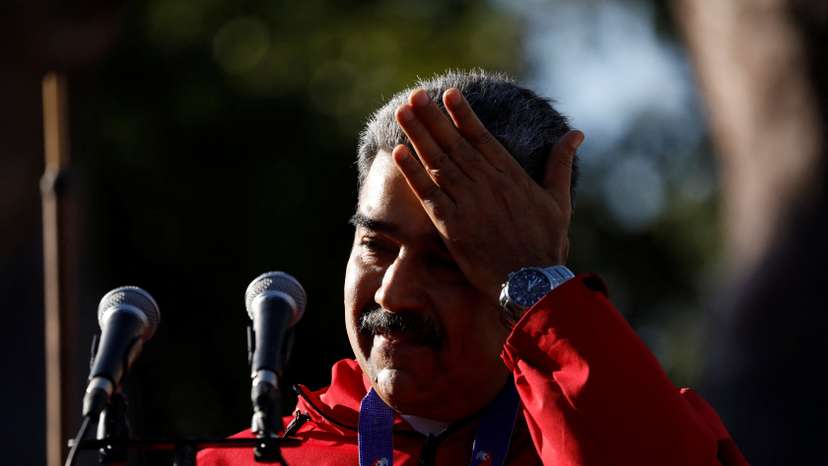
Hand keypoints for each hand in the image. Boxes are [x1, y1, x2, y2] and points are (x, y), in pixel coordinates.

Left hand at [392, 88, 583, 303]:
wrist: (532, 284)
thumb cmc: (547, 244)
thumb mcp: (560, 200)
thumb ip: (561, 164)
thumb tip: (576, 134)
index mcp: (511, 176)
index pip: (482, 137)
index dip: (463, 114)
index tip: (449, 94)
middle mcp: (488, 184)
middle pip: (454, 144)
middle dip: (433, 117)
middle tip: (415, 95)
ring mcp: (469, 204)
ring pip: (438, 162)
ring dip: (419, 136)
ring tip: (403, 112)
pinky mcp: (453, 226)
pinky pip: (428, 194)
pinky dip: (413, 172)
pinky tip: (399, 153)